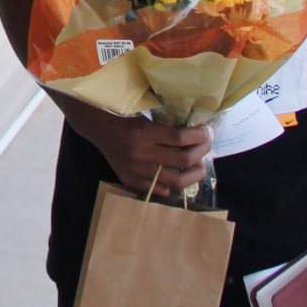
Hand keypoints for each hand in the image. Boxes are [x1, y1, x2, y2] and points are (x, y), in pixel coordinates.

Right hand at [80, 112, 213, 198]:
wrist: (99, 129)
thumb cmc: (126, 119)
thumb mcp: (146, 117)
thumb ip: (168, 128)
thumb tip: (197, 135)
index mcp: (144, 132)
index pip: (180, 138)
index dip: (199, 136)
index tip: (207, 132)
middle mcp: (140, 153)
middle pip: (182, 159)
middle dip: (201, 152)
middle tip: (207, 146)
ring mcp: (135, 170)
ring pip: (175, 181)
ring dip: (193, 174)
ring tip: (199, 167)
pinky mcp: (130, 180)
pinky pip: (159, 189)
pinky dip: (172, 186)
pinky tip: (178, 177)